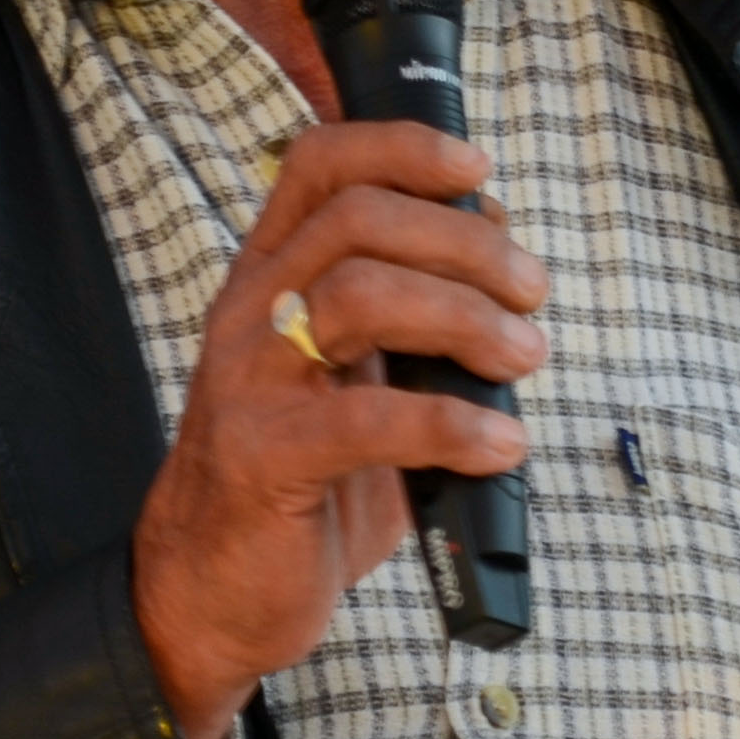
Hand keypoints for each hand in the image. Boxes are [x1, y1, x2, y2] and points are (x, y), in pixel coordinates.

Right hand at [132, 120, 543, 738]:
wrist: (208, 588)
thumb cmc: (300, 478)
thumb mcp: (357, 376)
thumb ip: (415, 314)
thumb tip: (501, 251)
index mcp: (273, 278)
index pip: (321, 165)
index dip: (404, 149)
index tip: (478, 172)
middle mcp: (253, 312)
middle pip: (358, 219)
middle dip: (466, 244)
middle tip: (531, 296)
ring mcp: (250, 382)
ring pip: (357, 294)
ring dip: (464, 317)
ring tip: (521, 359)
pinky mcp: (265, 459)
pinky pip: (365, 419)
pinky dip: (452, 425)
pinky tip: (500, 446)